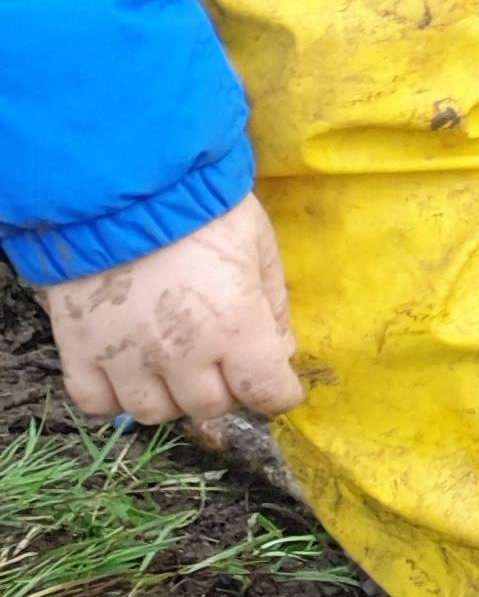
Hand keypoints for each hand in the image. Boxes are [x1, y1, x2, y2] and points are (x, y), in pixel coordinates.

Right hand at [45, 193, 303, 428]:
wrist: (124, 184)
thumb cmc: (203, 207)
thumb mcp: (259, 243)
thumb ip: (273, 303)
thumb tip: (280, 351)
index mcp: (235, 327)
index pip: (265, 392)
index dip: (278, 393)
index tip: (277, 386)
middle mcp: (182, 355)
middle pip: (210, 406)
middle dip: (225, 388)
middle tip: (224, 361)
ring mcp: (126, 358)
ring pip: (155, 412)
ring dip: (172, 395)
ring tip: (175, 364)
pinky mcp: (79, 351)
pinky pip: (96, 403)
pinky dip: (114, 397)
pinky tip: (128, 371)